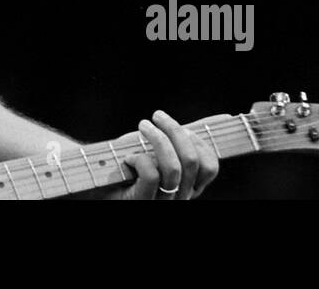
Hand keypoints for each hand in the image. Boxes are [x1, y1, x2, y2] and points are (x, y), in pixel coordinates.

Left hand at [108, 110, 222, 199]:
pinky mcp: (141, 202)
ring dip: (157, 138)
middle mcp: (179, 197)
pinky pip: (151, 175)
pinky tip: (129, 157)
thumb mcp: (157, 150)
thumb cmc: (127, 166)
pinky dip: (141, 158)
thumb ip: (180, 138)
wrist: (95, 187)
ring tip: (143, 126)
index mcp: (188, 187)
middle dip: (176, 131)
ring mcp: (161, 201)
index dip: (199, 141)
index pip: (210, 167)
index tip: (181, 126)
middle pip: (192, 161)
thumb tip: (223, 118)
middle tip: (157, 116)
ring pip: (173, 167)